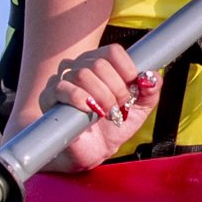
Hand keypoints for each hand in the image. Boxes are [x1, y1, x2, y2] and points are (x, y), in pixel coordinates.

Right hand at [40, 45, 159, 172]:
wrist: (94, 150)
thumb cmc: (115, 124)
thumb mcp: (141, 107)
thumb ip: (151, 89)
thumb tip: (151, 76)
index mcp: (102, 63)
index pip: (113, 51)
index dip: (127, 69)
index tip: (132, 88)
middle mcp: (81, 67)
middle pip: (99, 64)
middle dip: (116, 88)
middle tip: (120, 107)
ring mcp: (64, 80)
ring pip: (83, 75)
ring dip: (102, 97)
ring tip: (107, 113)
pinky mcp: (50, 97)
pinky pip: (64, 88)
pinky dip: (81, 99)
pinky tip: (90, 112)